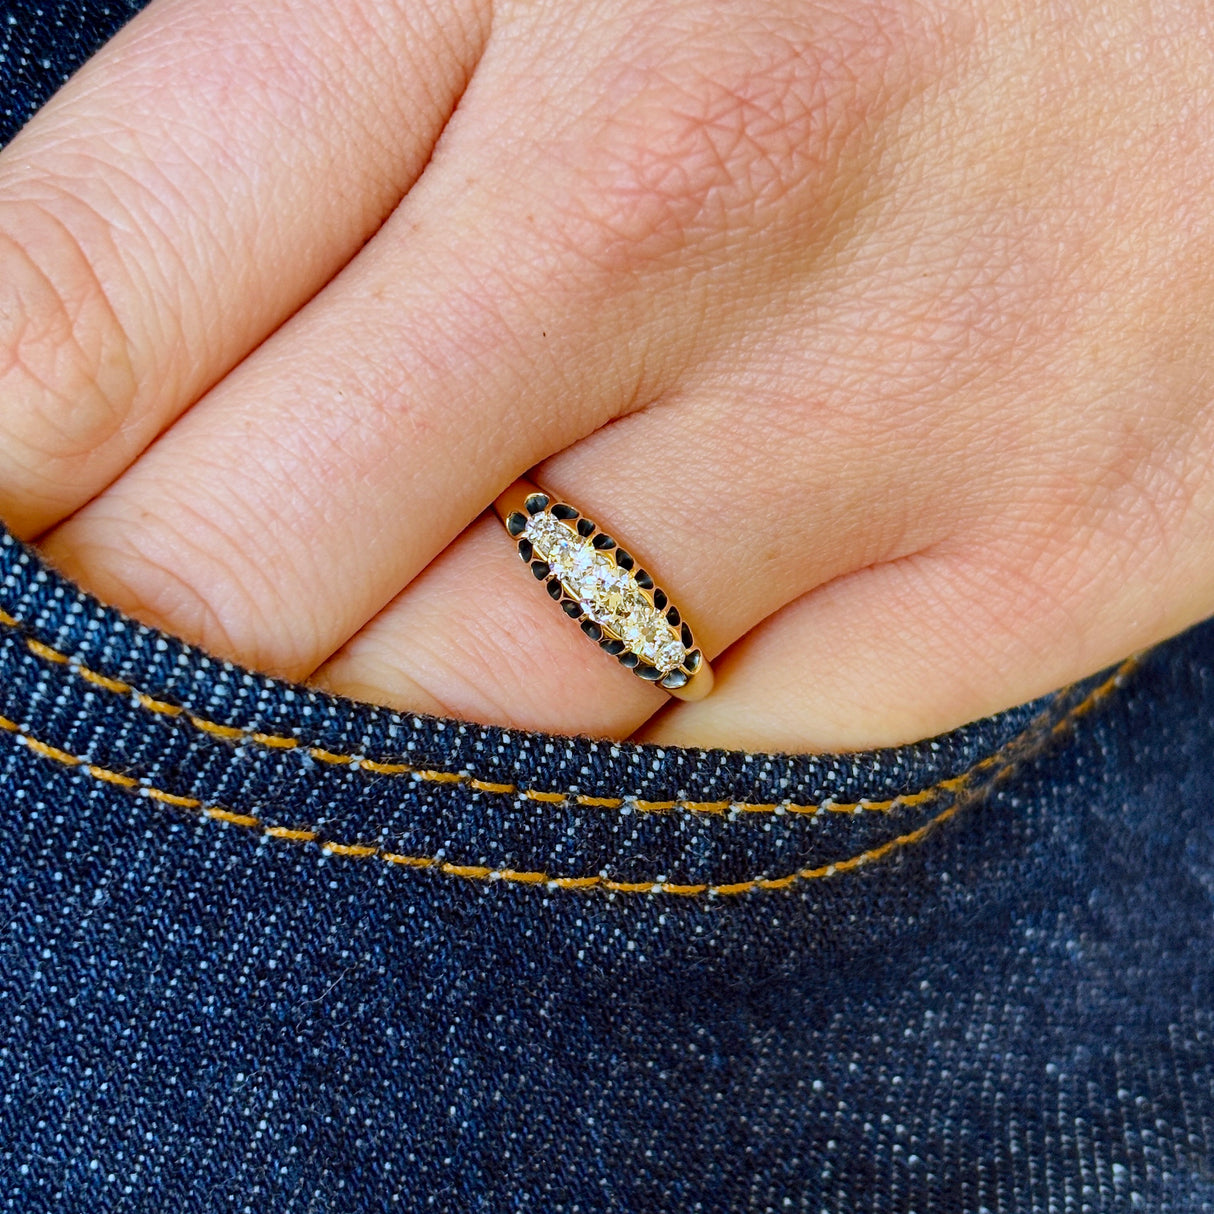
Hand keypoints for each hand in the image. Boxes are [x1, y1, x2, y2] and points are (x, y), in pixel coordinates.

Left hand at [3, 0, 1211, 751]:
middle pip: (231, 575)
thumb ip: (340, 120)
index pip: (71, 301)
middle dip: (135, 636)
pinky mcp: (1029, 574)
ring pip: (460, 714)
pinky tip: (619, 649)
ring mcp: (879, 424)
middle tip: (144, 612)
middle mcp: (681, 211)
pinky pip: (691, 758)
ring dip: (360, 714)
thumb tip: (86, 369)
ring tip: (384, 628)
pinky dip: (602, 743)